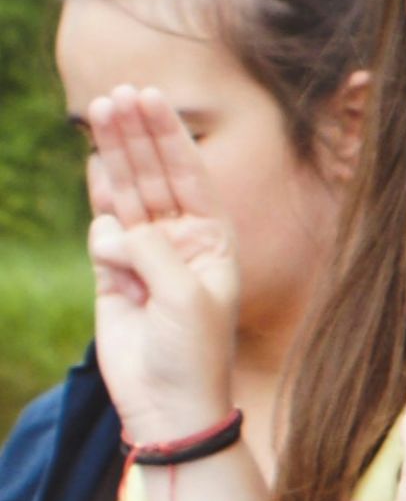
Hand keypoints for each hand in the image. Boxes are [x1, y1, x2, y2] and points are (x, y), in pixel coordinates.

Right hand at [86, 85, 241, 441]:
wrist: (167, 404)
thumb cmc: (193, 351)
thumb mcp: (186, 295)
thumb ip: (153, 253)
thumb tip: (114, 228)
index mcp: (213, 238)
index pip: (189, 175)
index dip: (170, 136)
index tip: (152, 99)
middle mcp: (180, 240)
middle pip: (155, 176)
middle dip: (137, 135)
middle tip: (117, 96)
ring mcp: (145, 255)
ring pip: (126, 196)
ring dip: (113, 156)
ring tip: (99, 115)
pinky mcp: (112, 276)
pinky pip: (103, 232)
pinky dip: (99, 206)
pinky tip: (97, 171)